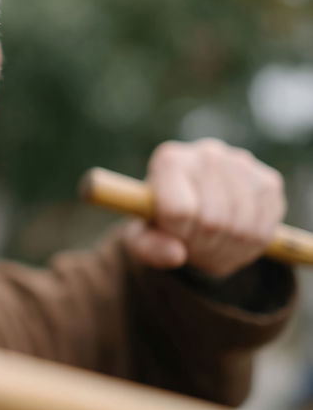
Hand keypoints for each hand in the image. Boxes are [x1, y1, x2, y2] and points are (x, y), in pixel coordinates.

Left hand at [122, 138, 284, 277]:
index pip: (180, 211)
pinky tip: (229, 239)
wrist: (190, 208)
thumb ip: (148, 247)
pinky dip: (247, 248)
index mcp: (169, 160)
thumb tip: (176, 256)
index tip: (172, 233)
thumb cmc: (159, 222)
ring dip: (224, 251)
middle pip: (213, 222)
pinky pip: (263, 231)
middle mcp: (207, 153)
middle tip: (191, 245)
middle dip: (201, 247)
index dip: (177, 235)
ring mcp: (242, 164)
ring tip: (207, 244)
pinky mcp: (268, 181)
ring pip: (242, 230)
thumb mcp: (141, 238)